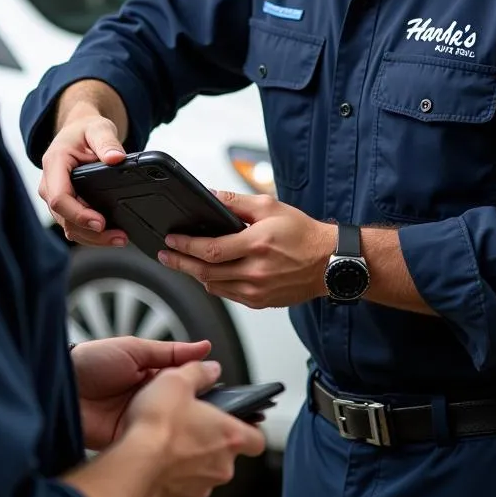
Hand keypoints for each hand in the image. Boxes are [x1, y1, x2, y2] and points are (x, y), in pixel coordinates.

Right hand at [38, 113, 128, 246]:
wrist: (78, 132)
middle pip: (64, 218)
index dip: (79, 214)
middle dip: (91, 232)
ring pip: (68, 227)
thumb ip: (106, 142)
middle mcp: (49, 184)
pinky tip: (111, 236)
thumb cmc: (85, 131)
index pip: (60, 197)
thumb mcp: (98, 128)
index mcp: (54, 163)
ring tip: (120, 238)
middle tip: (119, 236)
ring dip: (93, 238)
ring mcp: (54, 197)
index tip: (100, 221)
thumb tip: (116, 158)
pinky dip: (91, 235)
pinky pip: (73, 226)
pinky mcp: (63, 206)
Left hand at [72, 336, 211, 450]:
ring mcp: (138, 419)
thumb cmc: (91, 361)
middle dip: (193, 410)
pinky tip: (170, 440)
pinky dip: (157, 442)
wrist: (59, 386)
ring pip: (167, 425)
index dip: (200, 386)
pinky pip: (148, 442)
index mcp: (151, 375)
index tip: (221, 389)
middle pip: (179, 406)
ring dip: (177, 426)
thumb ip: (170, 352)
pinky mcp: (127, 439)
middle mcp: (147, 398)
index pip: (183, 381)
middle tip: (212, 412)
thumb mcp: (134, 349)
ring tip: (195, 427)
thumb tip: (205, 347)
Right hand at [121, 359, 266, 496]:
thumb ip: (198, 371)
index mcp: (229, 436)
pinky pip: (182, 484)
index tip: (239, 420)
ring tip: (170, 439)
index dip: (250, 428)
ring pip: (204, 470)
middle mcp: (220, 466)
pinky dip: (174, 473)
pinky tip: (156, 457)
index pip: (258, 439)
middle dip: (212, 440)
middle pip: (228, 454)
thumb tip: (209, 368)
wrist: (132, 466)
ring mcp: (200, 487)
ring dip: (192, 457)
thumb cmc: (157, 426)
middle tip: (192, 423)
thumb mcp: (176, 380)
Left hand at [157, 191, 335, 308]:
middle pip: (206, 272)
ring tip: (184, 262)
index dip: (185, 246)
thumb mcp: (269, 206)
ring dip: (196, 275)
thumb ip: (235, 202)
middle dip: (180, 264)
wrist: (330, 262)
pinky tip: (209, 274)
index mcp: (257, 245)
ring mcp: (258, 290)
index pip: (210, 250)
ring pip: (215, 287)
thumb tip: (209, 195)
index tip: (170, 240)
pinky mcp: (261, 302)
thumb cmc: (303, 233)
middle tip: (165, 256)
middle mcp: (256, 272)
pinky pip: (229, 295)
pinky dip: (215, 284)